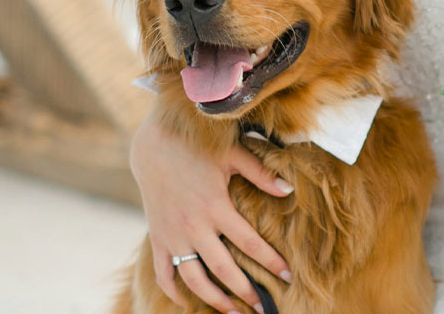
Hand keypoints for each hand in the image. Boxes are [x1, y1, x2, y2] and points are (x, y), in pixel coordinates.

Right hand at [130, 112, 293, 312]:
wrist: (154, 146)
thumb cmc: (199, 148)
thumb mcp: (233, 155)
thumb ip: (261, 174)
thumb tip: (289, 190)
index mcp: (217, 207)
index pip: (250, 243)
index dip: (271, 261)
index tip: (288, 276)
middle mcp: (195, 226)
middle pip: (223, 269)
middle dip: (246, 291)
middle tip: (264, 308)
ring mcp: (174, 236)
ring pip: (194, 278)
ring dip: (214, 299)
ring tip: (233, 313)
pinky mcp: (159, 238)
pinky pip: (164, 273)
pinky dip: (174, 291)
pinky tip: (187, 303)